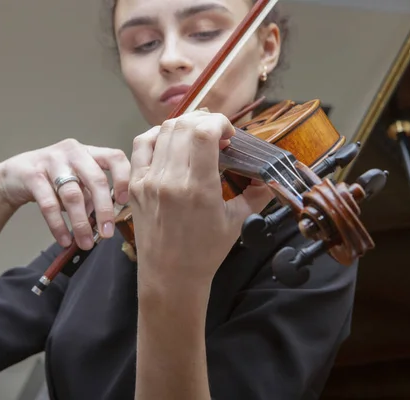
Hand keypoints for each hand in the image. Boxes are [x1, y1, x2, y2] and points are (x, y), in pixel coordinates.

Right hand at [0, 138, 129, 248]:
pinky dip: (58, 225)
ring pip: (73, 195)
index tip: (124, 202)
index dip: (123, 179)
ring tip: (86, 242)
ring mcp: (52, 161)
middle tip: (107, 233)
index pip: (115, 157)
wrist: (13, 175)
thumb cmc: (53, 179)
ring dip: (81, 223)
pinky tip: (64, 240)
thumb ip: (93, 196)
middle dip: (104, 210)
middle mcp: (73, 152)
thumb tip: (108, 220)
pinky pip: (49, 204)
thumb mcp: (77, 182)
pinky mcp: (33, 175)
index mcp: (89, 152)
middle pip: (96, 179)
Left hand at [128, 111, 273, 286]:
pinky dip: (158, 134)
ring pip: (164, 131)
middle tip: (218, 135)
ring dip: (185, 125)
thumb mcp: (237, 222)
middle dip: (206, 121)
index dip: (219, 122)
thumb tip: (273, 175)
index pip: (203, 131)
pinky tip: (172, 140)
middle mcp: (169, 180)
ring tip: (198, 137)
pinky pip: (142, 145)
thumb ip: (257, 193)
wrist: (169, 276)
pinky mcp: (136, 185)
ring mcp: (148, 181)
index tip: (229, 135)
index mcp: (197, 188)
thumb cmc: (205, 253)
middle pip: (184, 125)